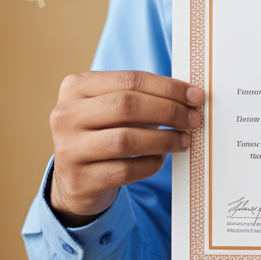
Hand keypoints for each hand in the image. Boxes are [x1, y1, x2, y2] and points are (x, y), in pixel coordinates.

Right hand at [49, 70, 203, 225]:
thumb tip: (191, 96)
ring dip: (164, 139)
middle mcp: (65, 115)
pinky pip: (125, 169)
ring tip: (183, 140)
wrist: (77, 179)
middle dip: (168, 111)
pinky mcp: (79, 179)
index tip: (196, 96)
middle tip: (194, 119)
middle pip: (126, 106)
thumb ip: (144, 96)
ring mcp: (68, 149)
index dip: (168, 87)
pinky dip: (150, 163)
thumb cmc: (106, 132)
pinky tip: (161, 159)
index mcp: (76, 86)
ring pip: (126, 140)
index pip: (130, 80)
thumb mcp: (114, 108)